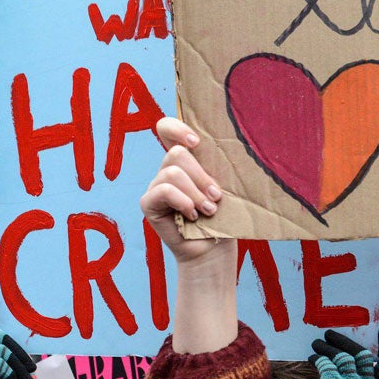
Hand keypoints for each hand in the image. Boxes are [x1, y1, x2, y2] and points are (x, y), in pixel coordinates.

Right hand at [141, 117, 232, 265]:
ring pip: (173, 172)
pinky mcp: (149, 203)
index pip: (167, 129)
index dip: (177, 128)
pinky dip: (183, 202)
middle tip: (216, 197)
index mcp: (187, 161)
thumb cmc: (223, 218)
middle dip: (201, 176)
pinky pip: (164, 190)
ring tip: (208, 210)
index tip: (196, 142)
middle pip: (176, 153)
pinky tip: (192, 216)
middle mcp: (168, 170)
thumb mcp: (225, 187)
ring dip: (195, 193)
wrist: (214, 250)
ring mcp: (156, 185)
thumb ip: (219, 167)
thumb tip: (229, 146)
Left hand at [285, 324, 378, 378]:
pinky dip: (319, 358)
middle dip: (344, 341)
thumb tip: (348, 346)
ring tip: (316, 344)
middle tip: (329, 333)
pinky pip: (328, 365)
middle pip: (362, 356)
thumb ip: (357, 377)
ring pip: (342, 358)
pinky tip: (313, 357)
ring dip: (327, 347)